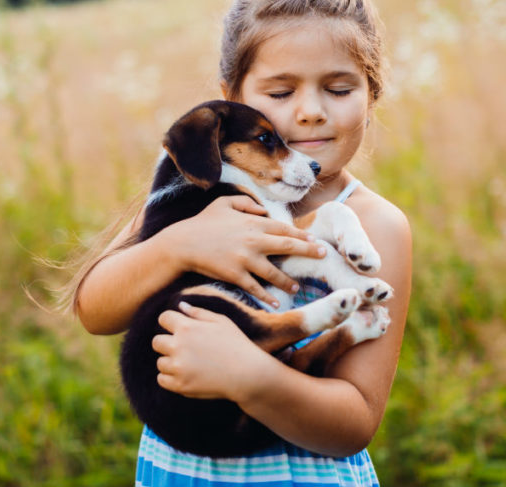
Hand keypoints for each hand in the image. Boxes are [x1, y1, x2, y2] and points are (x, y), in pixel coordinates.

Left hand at [152, 302, 269, 400]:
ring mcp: (178, 367)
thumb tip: (180, 305)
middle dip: (168, 343)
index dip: (171, 322)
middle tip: (186, 349)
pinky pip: (162, 379)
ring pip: (160, 362)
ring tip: (190, 364)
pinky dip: (170, 378)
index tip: (179, 328)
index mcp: (187, 328)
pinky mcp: (180, 385)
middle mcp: (178, 346)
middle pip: (156, 341)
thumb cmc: (236, 344)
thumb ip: (198, 313)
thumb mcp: (221, 322)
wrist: (247, 374)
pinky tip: (185, 374)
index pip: (164, 319)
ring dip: (171, 362)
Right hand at [159, 195, 325, 306]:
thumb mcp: (224, 203)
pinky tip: (275, 303)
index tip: (315, 240)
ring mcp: (245, 259)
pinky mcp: (235, 275)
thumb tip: (263, 209)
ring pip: (274, 272)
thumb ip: (246, 202)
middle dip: (308, 251)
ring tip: (296, 287)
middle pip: (287, 246)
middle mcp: (253, 240)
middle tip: (323, 256)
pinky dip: (266, 296)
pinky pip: (255, 288)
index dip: (302, 235)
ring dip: (288, 281)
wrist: (182, 243)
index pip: (284, 228)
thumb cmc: (203, 222)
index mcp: (252, 222)